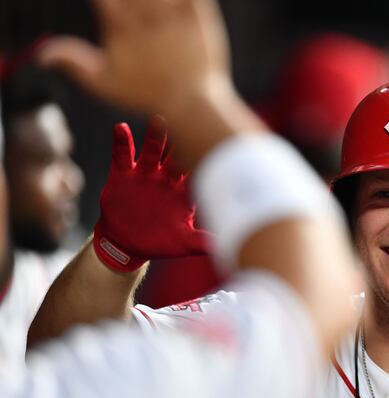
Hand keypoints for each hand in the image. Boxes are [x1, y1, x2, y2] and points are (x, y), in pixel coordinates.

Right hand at [37, 0, 230, 115]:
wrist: (193, 105)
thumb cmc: (146, 96)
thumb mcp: (104, 84)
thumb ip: (72, 63)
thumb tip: (40, 54)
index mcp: (118, 23)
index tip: (108, 5)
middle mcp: (144, 12)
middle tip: (128, 5)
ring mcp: (172, 11)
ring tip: (147, 4)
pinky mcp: (198, 12)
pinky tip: (175, 2)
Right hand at [93, 117, 210, 271]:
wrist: (127, 243)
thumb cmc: (160, 241)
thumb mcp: (183, 243)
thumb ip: (201, 241)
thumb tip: (225, 244)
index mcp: (185, 191)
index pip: (198, 173)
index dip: (205, 162)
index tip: (214, 149)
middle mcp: (167, 177)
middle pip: (177, 156)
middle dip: (183, 142)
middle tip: (191, 123)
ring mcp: (146, 173)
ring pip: (152, 150)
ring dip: (156, 136)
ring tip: (158, 120)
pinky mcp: (123, 174)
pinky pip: (122, 156)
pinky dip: (121, 142)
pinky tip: (121, 128)